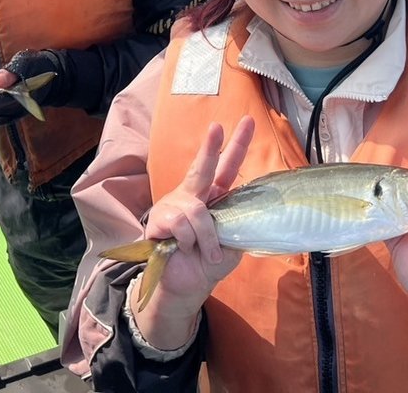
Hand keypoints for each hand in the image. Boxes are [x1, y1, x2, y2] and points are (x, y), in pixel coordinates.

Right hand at [131, 116, 254, 348]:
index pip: (228, 168)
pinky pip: (182, 224)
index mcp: (214, 198)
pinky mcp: (160, 218)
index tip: (247, 122)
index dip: (237, 145)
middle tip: (217, 127)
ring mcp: (175, 205)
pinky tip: (182, 248)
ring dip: (207, 237)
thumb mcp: (232, 246)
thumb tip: (244, 215)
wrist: (184, 286)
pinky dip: (189, 242)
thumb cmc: (207, 264)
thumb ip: (238, 227)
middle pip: (204, 167)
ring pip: (198, 212)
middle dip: (211, 147)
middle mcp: (194, 195)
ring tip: (204, 252)